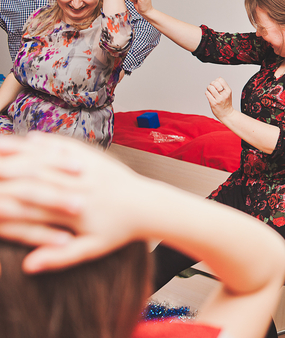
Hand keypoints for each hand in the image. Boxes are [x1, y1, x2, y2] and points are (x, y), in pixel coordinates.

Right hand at [0, 133, 151, 272]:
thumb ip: (58, 257)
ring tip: (4, 150)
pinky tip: (31, 139)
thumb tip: (27, 267)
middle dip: (11, 173)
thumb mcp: (91, 249)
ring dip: (26, 153)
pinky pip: (68, 145)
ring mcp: (90, 168)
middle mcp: (82, 186)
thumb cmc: (120, 231)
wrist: (149, 206)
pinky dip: (48, 142)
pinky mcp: (97, 156)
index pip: (35, 205)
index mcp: (77, 210)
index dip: (8, 203)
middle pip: (39, 177)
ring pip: (51, 157)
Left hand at [206, 77, 233, 122]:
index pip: (221, 80)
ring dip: (208, 89)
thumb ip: (224, 86)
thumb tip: (218, 78)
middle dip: (212, 84)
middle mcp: (224, 94)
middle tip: (212, 88)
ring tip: (210, 92)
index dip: (216, 81)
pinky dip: (207, 93)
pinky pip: (207, 94)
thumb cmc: (227, 104)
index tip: (216, 84)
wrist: (227, 114)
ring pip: (210, 87)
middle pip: (214, 83)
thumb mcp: (228, 94)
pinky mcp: (213, 103)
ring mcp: (219, 99)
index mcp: (228, 91)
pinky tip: (209, 96)